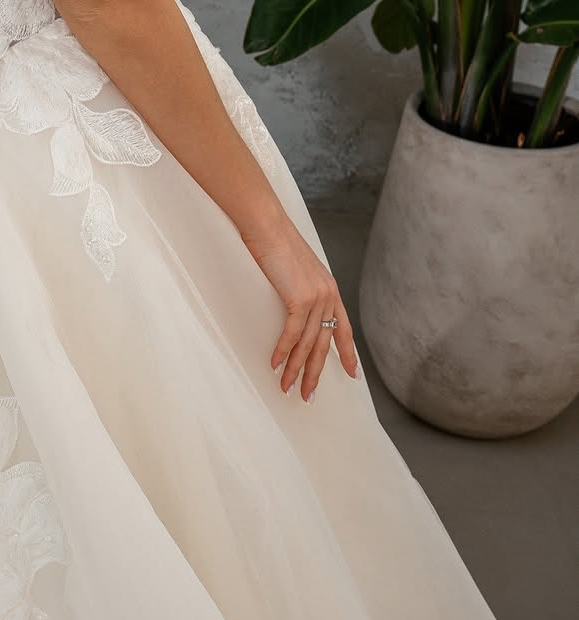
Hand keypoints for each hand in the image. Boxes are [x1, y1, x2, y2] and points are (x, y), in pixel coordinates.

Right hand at [240, 215, 360, 399]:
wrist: (266, 223)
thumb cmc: (274, 240)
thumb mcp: (295, 266)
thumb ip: (300, 285)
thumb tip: (292, 301)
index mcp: (329, 288)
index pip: (343, 328)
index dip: (348, 353)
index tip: (353, 375)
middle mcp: (327, 295)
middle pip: (324, 344)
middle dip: (316, 373)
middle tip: (308, 396)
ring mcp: (316, 297)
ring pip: (307, 344)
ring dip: (296, 370)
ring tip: (287, 388)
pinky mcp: (299, 298)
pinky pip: (292, 334)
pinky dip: (284, 352)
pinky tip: (276, 365)